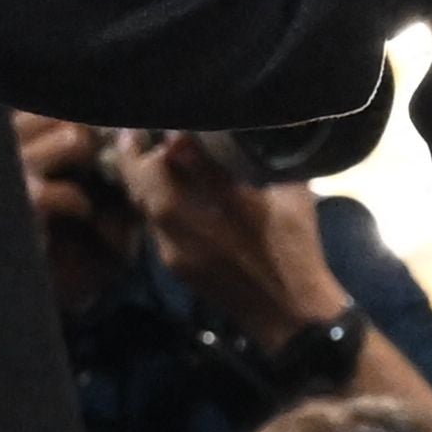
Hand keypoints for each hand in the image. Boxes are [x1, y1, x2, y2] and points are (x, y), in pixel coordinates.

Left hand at [116, 135, 348, 347]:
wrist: (288, 314)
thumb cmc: (296, 246)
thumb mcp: (290, 192)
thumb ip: (258, 157)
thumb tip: (233, 128)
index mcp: (220, 198)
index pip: (174, 152)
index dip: (162, 132)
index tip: (160, 118)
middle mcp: (186, 222)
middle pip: (142, 179)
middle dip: (136, 153)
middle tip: (136, 133)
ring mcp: (174, 248)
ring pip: (142, 204)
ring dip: (140, 180)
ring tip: (144, 158)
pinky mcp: (173, 265)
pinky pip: (153, 225)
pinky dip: (153, 204)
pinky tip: (165, 194)